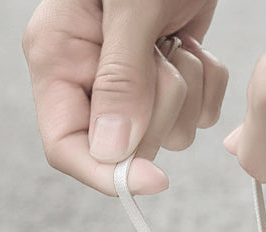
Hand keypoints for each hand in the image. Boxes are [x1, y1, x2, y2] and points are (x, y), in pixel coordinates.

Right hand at [23, 0, 228, 194]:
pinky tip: (193, 41)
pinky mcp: (167, 80)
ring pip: (166, 134)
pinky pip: (196, 114)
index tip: (153, 180)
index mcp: (58, 58)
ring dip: (187, 91)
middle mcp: (89, 77)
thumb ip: (121, 80)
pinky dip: (207, 83)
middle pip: (124, 146)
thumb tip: (111, 153)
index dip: (108, 174)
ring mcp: (129, 82)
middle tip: (162, 56)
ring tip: (176, 38)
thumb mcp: (131, 10)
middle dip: (158, 108)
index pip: (66, 146)